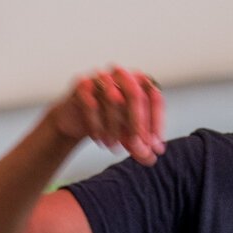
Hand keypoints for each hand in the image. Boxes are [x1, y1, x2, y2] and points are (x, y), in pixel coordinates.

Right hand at [47, 67, 165, 165]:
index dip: (156, 122)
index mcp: (138, 81)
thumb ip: (140, 146)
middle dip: (138, 123)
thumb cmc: (108, 121)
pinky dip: (96, 125)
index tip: (155, 145)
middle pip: (135, 94)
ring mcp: (100, 77)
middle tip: (137, 146)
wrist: (77, 118)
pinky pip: (92, 104)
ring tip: (113, 147)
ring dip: (114, 128)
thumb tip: (151, 157)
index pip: (153, 97)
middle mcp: (121, 74)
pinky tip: (98, 139)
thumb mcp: (128, 136)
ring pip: (113, 100)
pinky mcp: (82, 84)